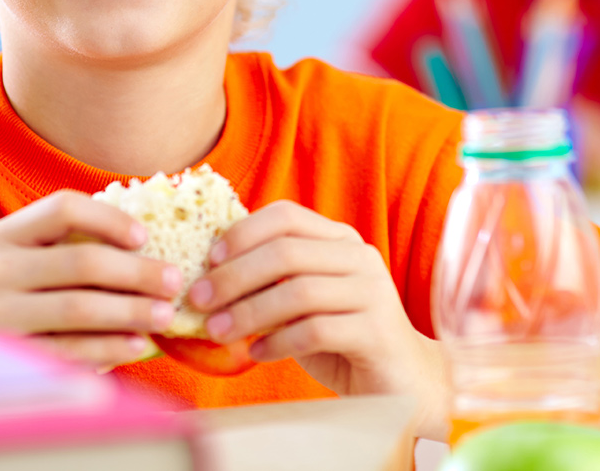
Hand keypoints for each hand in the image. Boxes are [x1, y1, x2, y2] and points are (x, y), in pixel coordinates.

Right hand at [0, 190, 182, 368]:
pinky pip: (67, 351)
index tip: (145, 237)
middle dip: (138, 272)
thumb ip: (55, 245)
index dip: (110, 218)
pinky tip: (136, 346)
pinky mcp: (5, 357)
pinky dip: (107, 349)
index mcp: (2, 235)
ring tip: (164, 314)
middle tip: (174, 280)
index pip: (63, 207)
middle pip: (83, 262)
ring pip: (79, 309)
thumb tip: (140, 242)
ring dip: (131, 312)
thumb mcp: (6, 257)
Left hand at [187, 201, 446, 438]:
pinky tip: (256, 353)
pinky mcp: (376, 331)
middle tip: (197, 299)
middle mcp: (360, 257)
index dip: (243, 233)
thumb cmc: (339, 339)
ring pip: (298, 291)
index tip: (207, 259)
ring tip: (216, 331)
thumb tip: (206, 278)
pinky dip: (277, 342)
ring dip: (248, 312)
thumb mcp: (301, 303)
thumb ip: (269, 283)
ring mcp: (372, 293)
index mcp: (340, 239)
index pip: (286, 216)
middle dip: (234, 276)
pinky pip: (315, 330)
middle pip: (286, 252)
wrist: (402, 383)